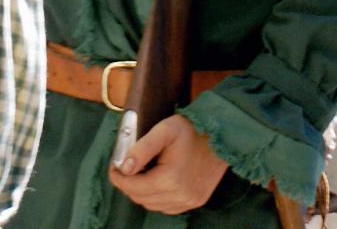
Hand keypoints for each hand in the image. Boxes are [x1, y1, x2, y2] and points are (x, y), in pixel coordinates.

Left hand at [107, 115, 229, 214]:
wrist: (222, 136)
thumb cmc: (193, 130)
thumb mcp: (165, 130)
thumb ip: (142, 148)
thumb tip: (125, 166)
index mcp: (171, 179)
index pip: (132, 187)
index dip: (118, 177)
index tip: (114, 166)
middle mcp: (180, 196)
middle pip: (140, 197)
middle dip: (129, 183)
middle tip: (125, 168)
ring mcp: (189, 201)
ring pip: (152, 204)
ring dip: (142, 191)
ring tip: (141, 172)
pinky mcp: (195, 201)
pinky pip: (167, 207)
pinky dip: (157, 197)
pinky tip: (157, 181)